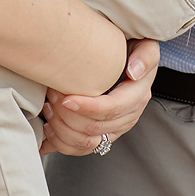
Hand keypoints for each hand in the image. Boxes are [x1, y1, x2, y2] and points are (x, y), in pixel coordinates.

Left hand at [40, 39, 159, 156]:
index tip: (66, 98)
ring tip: (48, 108)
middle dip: (68, 115)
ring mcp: (115, 128)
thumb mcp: (146, 46)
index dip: (87, 107)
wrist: (129, 60)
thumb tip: (134, 72)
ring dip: (62, 130)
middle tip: (51, 95)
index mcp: (137, 97)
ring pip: (86, 143)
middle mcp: (127, 116)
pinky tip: (48, 129)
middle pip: (95, 128)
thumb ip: (145, 56)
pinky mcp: (102, 135)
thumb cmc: (134, 50)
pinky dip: (61, 143)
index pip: (111, 108)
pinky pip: (81, 149)